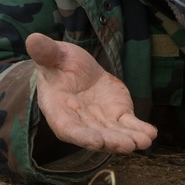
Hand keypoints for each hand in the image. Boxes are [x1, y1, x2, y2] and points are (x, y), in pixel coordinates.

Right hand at [27, 33, 157, 152]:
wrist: (75, 68)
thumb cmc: (58, 63)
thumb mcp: (53, 54)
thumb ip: (45, 51)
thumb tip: (33, 39)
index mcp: (58, 108)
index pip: (68, 128)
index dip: (82, 136)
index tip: (96, 141)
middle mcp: (79, 120)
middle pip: (95, 135)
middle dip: (111, 141)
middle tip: (127, 145)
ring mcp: (99, 120)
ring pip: (114, 133)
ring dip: (129, 139)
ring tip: (144, 142)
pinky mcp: (116, 114)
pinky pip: (129, 124)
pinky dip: (139, 130)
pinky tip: (151, 133)